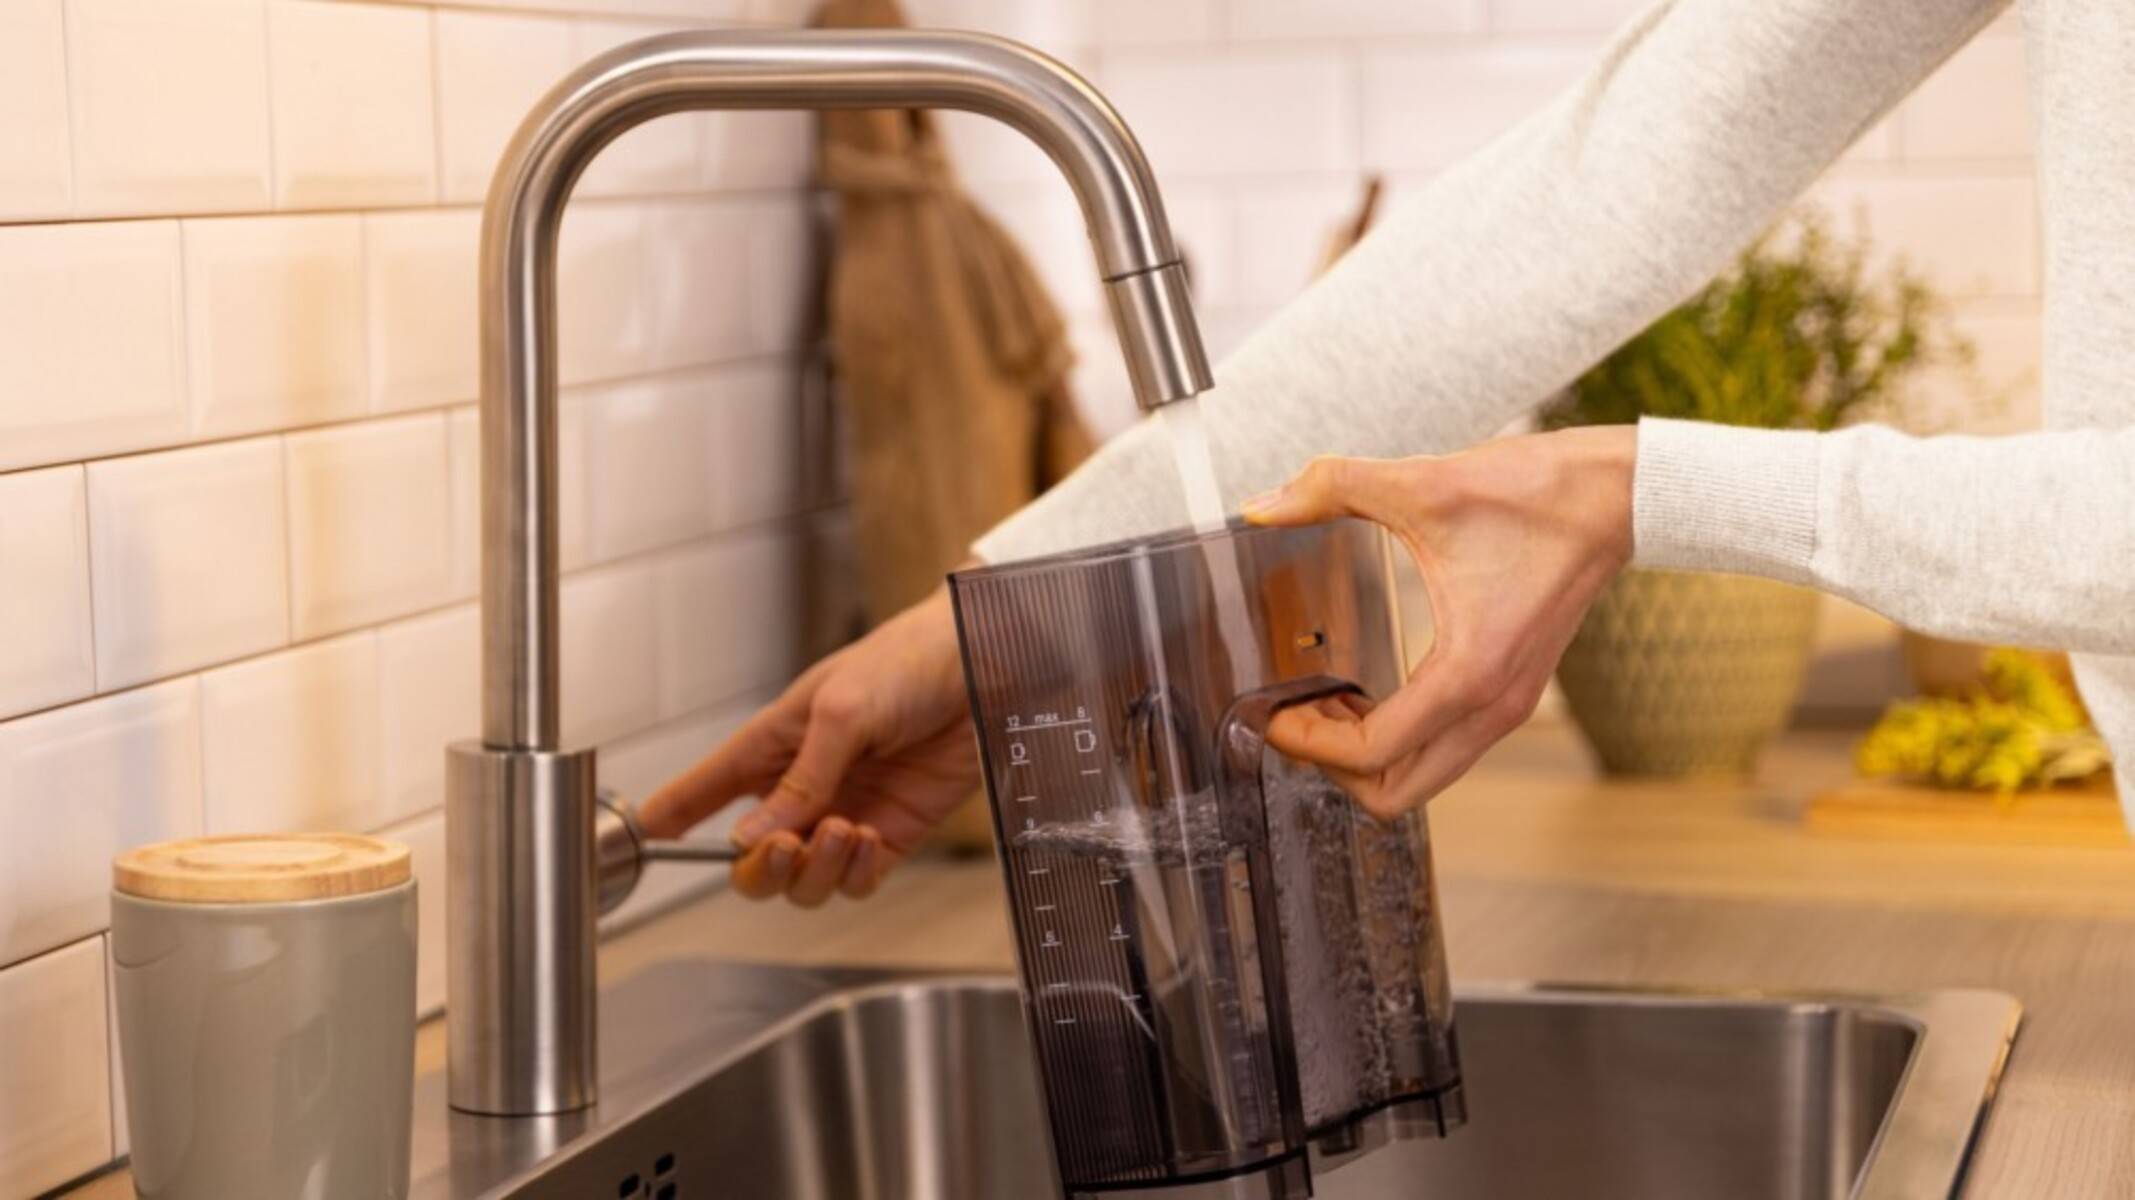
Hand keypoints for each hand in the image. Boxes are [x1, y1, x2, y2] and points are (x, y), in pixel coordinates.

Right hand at [636, 584, 978, 905]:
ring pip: (804, 881)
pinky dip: (855, 874)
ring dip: (815, 870)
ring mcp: (846, 813)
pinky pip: (856, 882)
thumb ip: (800, 780)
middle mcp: (802, 787)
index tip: (637, 845)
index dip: (670, 819)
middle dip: (760, 868)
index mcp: (773, 744)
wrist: (985, 666)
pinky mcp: (893, 833)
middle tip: (786, 848)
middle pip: (752, 861)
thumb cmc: (907, 663)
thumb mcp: (842, 710)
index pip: (705, 790)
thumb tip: (750, 839)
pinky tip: (869, 838)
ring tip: (844, 829)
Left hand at [1241, 426, 1635, 814]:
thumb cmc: (1538, 493)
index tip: (1272, 713)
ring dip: (1366, 756)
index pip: (1373, 753)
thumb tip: (1259, 507)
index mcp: (1469, 672)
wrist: (1617, 494)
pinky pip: (1444, 746)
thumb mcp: (1423, 483)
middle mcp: (1493, 706)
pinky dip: (1398, 739)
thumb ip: (1332, 487)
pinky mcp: (1512, 690)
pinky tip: (1366, 688)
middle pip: (1398, 793)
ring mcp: (1508, 705)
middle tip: (1296, 717)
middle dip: (1334, 767)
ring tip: (1324, 702)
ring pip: (1423, 776)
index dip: (1309, 744)